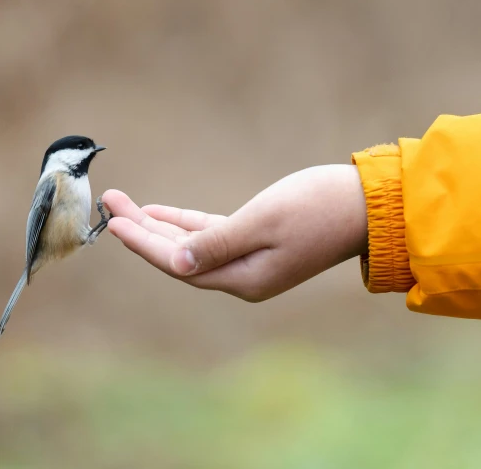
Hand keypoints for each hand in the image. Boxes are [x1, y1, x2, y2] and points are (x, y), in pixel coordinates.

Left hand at [102, 165, 367, 301]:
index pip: (179, 264)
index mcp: (243, 279)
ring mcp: (249, 262)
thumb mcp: (264, 222)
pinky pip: (210, 236)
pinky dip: (185, 223)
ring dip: (159, 225)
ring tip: (126, 204)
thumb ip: (217, 243)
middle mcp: (242, 277)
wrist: (368, 206)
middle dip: (143, 230)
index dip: (144, 243)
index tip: (116, 220)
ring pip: (191, 245)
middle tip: (112, 201)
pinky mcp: (257, 243)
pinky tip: (161, 212)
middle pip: (179, 256)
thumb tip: (175, 262)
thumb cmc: (319, 208)